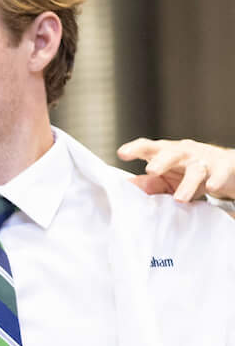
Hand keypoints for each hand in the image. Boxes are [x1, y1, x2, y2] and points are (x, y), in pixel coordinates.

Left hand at [118, 139, 234, 203]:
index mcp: (166, 153)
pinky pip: (219, 173)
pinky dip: (216, 179)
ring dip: (187, 184)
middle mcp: (184, 153)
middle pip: (171, 153)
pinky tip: (212, 187)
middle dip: (161, 160)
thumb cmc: (187, 172)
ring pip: (195, 169)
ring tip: (179, 199)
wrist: (224, 168)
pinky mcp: (222, 168)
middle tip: (151, 170)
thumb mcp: (166, 179)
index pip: (149, 147)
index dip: (136, 148)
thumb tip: (129, 186)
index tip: (122, 153)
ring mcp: (204, 159)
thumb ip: (149, 183)